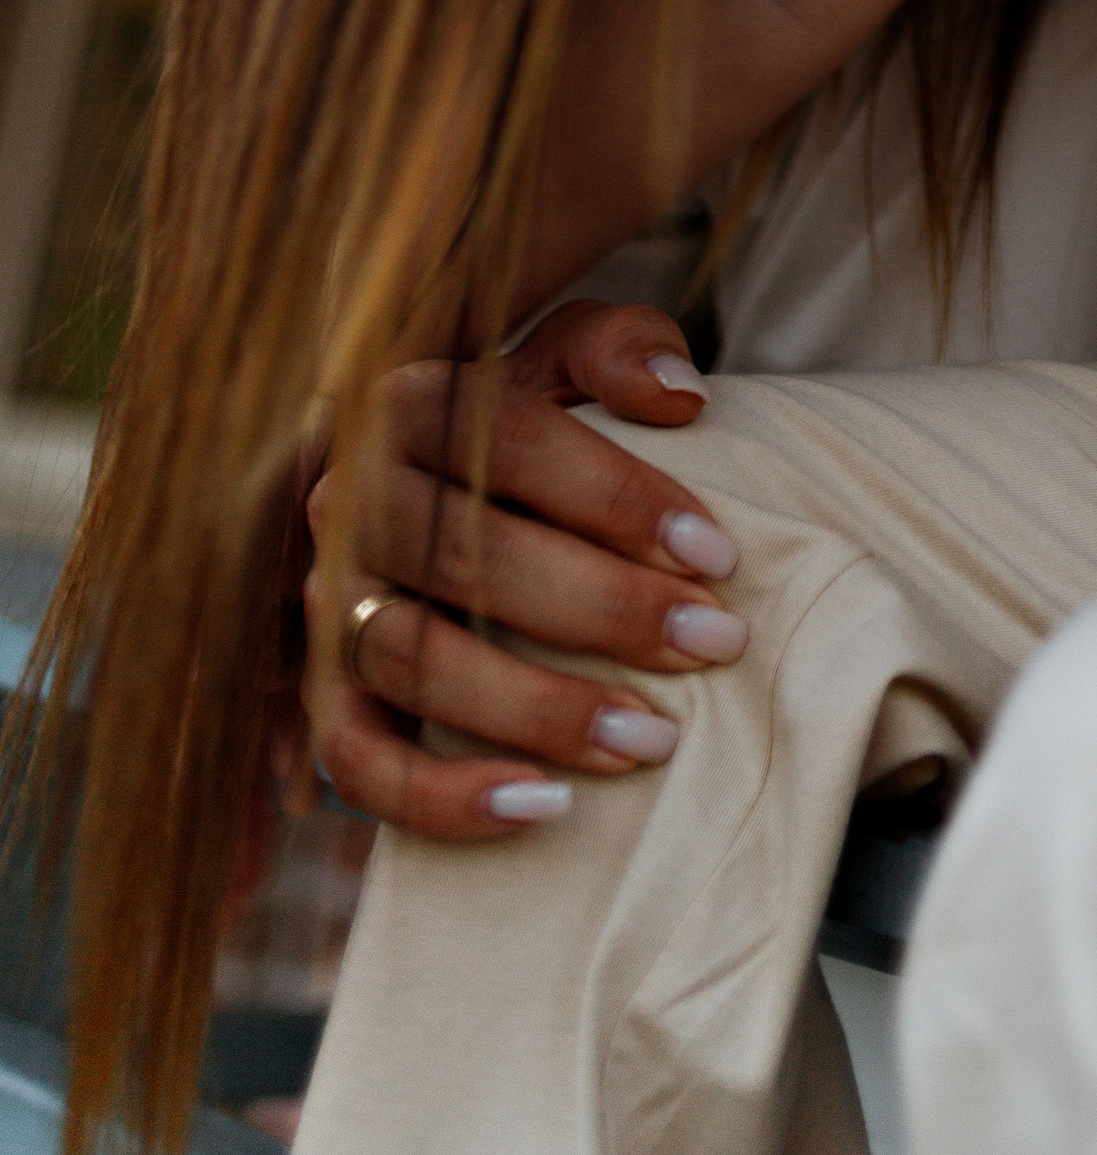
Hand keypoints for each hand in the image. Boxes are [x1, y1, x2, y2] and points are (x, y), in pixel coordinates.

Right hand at [305, 300, 747, 843]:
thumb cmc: (516, 425)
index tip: (718, 555)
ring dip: (538, 709)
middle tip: (715, 642)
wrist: (417, 489)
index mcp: (409, 400)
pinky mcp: (320, 692)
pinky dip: (440, 795)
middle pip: (471, 557)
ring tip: (652, 740)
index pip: (514, 445)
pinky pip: (358, 759)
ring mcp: (324, 599)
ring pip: (415, 660)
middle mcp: (350, 497)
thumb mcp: (560, 360)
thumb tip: (681, 396)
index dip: (620, 498)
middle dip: (606, 607)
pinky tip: (543, 808)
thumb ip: (618, 346)